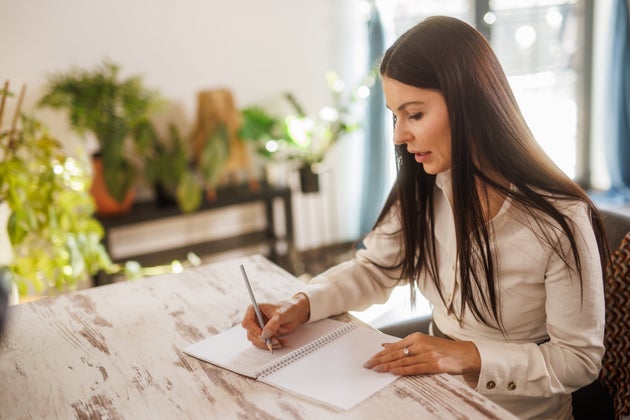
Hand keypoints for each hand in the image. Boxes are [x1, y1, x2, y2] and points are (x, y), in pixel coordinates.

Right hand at [241, 293, 310, 349]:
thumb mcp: (280, 314)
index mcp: (254, 310)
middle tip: (272, 342)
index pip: (247, 322)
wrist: (295, 313)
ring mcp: (259, 328)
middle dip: (261, 340)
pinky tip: (281, 342)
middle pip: (250, 334)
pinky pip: (264, 344)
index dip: (253, 329)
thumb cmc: (287, 308)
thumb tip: (264, 335)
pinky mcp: (265, 335)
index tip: (263, 334)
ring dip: (267, 344)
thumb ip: (273, 324)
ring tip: (279, 342)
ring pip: (256, 341)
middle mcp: (255, 320)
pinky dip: (272, 345)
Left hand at [363, 332, 480, 382]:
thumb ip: (404, 345)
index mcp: (416, 337)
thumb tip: (385, 346)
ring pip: (403, 360)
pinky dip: (402, 370)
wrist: (464, 354)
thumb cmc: (443, 349)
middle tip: (368, 365)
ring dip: (387, 366)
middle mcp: (420, 344)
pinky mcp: (434, 364)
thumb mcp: (423, 343)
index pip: (394, 346)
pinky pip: (415, 368)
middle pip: (396, 353)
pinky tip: (393, 371)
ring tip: (376, 369)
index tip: (370, 359)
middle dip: (380, 360)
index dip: (381, 354)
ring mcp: (427, 354)